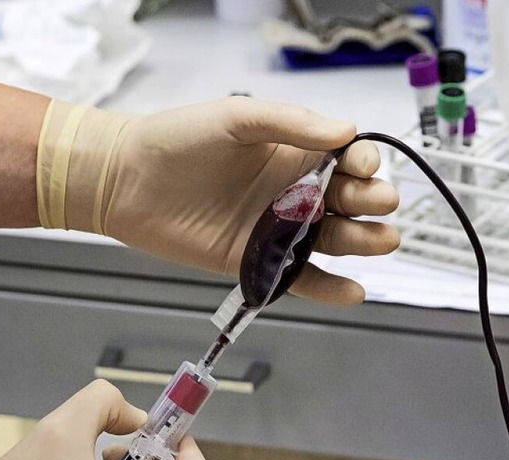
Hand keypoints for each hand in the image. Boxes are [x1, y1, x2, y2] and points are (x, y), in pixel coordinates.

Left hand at [37, 97, 399, 304]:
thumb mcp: (235, 119)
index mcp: (291, 152)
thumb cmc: (177, 140)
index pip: (345, 159)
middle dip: (370, 202)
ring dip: (361, 242)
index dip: (362, 164)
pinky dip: (327, 288)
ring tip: (380, 242)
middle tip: (377, 206)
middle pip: (347, 201)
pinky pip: (299, 278)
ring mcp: (275, 229)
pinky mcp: (256, 262)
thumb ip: (289, 124)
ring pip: (331, 240)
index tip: (361, 167)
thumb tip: (345, 129)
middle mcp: (290, 191)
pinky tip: (353, 291)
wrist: (128, 182)